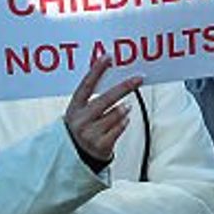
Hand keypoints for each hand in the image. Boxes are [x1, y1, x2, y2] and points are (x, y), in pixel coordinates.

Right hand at [63, 46, 144, 163]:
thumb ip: (93, 97)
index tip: (108, 57)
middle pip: (106, 99)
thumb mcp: (81, 111)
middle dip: (125, 87)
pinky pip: (121, 127)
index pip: (86, 85)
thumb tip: (112, 77)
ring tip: (122, 109)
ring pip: (118, 113)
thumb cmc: (83, 127)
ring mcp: (90, 133)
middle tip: (139, 78)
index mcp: (74, 107)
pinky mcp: (101, 145)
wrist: (75, 156)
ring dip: (123, 110)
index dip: (96, 71)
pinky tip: (120, 123)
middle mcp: (80, 120)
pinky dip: (124, 122)